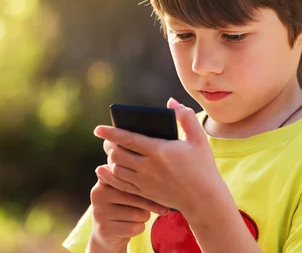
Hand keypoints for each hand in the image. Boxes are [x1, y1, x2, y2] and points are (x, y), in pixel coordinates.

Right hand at [88, 177, 169, 251]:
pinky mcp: (105, 229)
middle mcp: (98, 194)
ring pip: (137, 214)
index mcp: (104, 180)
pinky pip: (134, 227)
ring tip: (141, 216)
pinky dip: (139, 228)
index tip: (163, 190)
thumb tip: (161, 182)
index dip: (147, 186)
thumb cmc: (120, 206)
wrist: (104, 232)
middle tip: (164, 209)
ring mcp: (100, 212)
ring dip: (145, 217)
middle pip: (135, 197)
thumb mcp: (122, 191)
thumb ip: (133, 182)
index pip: (130, 180)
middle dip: (151, 204)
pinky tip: (134, 226)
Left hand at [94, 98, 227, 215]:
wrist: (204, 200)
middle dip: (109, 145)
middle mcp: (148, 167)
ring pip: (116, 169)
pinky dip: (111, 176)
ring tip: (112, 151)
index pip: (127, 139)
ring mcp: (145, 182)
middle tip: (109, 139)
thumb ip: (185, 116)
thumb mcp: (198, 138)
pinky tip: (108, 170)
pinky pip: (120, 184)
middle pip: (117, 154)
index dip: (110, 132)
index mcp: (159, 151)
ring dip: (111, 159)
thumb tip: (171, 101)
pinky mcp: (144, 193)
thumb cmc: (202, 166)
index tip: (98, 129)